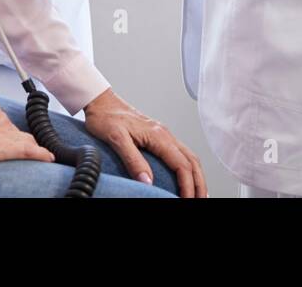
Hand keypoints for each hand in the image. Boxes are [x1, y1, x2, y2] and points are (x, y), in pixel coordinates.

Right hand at [0, 101, 54, 164]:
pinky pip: (29, 150)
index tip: (10, 141)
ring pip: (25, 142)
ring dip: (30, 150)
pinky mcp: (3, 147)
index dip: (10, 135)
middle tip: (27, 152)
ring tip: (39, 158)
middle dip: (23, 142)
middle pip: (18, 133)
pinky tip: (48, 158)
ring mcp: (3, 132)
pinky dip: (41, 154)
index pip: (6, 124)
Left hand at [83, 89, 206, 197]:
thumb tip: (146, 181)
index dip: (188, 185)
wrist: (101, 101)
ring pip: (189, 157)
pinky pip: (181, 154)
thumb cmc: (106, 117)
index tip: (187, 200)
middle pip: (192, 161)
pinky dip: (188, 169)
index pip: (182, 164)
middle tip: (201, 201)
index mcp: (158, 135)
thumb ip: (132, 159)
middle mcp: (165, 135)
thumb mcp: (116, 138)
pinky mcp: (158, 137)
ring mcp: (163, 135)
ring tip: (198, 194)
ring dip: (197, 177)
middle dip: (199, 183)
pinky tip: (185, 178)